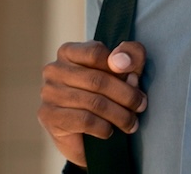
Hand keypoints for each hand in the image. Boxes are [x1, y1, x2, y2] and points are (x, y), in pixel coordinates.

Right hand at [37, 40, 147, 165]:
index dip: (121, 67)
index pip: (96, 52)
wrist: (85, 138)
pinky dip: (103, 127)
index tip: (135, 80)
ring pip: (94, 102)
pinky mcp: (49, 116)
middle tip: (140, 105)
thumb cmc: (106, 96)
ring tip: (131, 123)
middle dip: (126, 95)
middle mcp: (54, 70)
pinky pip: (85, 120)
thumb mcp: (125, 70)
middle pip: (97, 80)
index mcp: (69, 52)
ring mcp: (49, 93)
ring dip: (120, 115)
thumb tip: (121, 62)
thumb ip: (130, 55)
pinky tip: (109, 131)